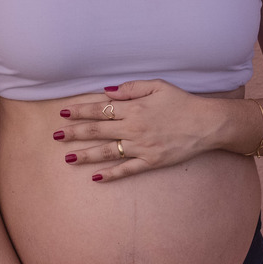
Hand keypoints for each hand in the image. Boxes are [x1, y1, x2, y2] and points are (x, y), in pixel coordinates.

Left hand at [54, 79, 218, 181]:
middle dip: (74, 132)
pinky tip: (95, 177)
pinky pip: (127, 169)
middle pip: (98, 130)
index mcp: (134, 108)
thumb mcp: (158, 86)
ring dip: (86, 154)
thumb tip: (107, 92)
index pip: (100, 109)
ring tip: (67, 157)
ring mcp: (141, 147)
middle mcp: (134, 128)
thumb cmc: (182, 102)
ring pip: (107, 152)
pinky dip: (111, 174)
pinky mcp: (151, 161)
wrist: (206, 124)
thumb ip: (131, 88)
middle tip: (55, 136)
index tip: (64, 112)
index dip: (80, 110)